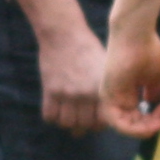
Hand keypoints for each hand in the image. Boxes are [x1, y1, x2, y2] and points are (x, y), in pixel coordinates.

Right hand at [35, 17, 109, 134]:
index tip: (97, 119)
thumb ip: (107, 89)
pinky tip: (57, 109)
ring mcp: (66, 93)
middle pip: (84, 125)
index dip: (100, 124)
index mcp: (101, 88)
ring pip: (66, 123)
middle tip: (82, 120)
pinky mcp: (50, 90)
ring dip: (68, 122)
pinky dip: (53, 117)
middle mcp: (85, 93)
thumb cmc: (88, 48)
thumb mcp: (104, 67)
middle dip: (84, 126)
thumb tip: (110, 109)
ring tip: (69, 115)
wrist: (64, 33)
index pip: (103, 121)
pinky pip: (49, 116)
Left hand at [100, 20, 159, 136]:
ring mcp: (111, 96)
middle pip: (130, 123)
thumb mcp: (153, 75)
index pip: (136, 116)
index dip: (151, 119)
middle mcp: (117, 96)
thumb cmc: (146, 49)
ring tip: (158, 123)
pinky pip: (117, 122)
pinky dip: (133, 128)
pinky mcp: (108, 96)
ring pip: (123, 126)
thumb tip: (152, 101)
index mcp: (127, 91)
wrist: (136, 33)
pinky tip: (150, 123)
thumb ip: (152, 89)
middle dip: (149, 127)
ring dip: (142, 130)